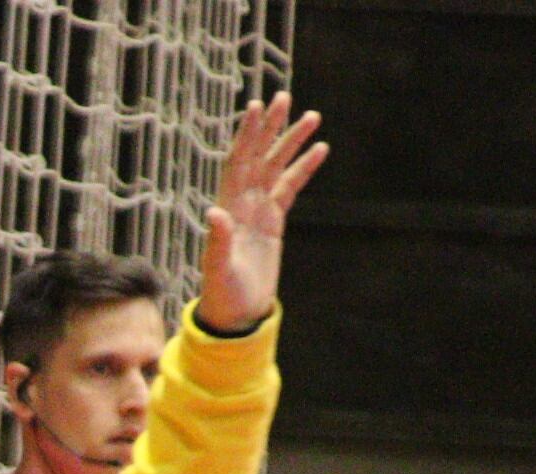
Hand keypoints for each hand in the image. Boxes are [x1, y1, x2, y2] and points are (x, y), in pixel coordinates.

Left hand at [197, 96, 326, 334]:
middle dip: (271, 127)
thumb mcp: (219, 268)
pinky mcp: (273, 221)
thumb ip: (217, 240)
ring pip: (277, 166)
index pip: (238, 161)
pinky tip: (321, 149)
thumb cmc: (223, 293)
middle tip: (284, 96)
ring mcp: (258, 210)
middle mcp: (241, 202)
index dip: (248, 134)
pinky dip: (304, 168)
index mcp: (228, 206)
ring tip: (313, 116)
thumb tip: (214, 213)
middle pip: (259, 155)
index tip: (256, 105)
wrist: (236, 314)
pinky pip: (290, 187)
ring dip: (293, 142)